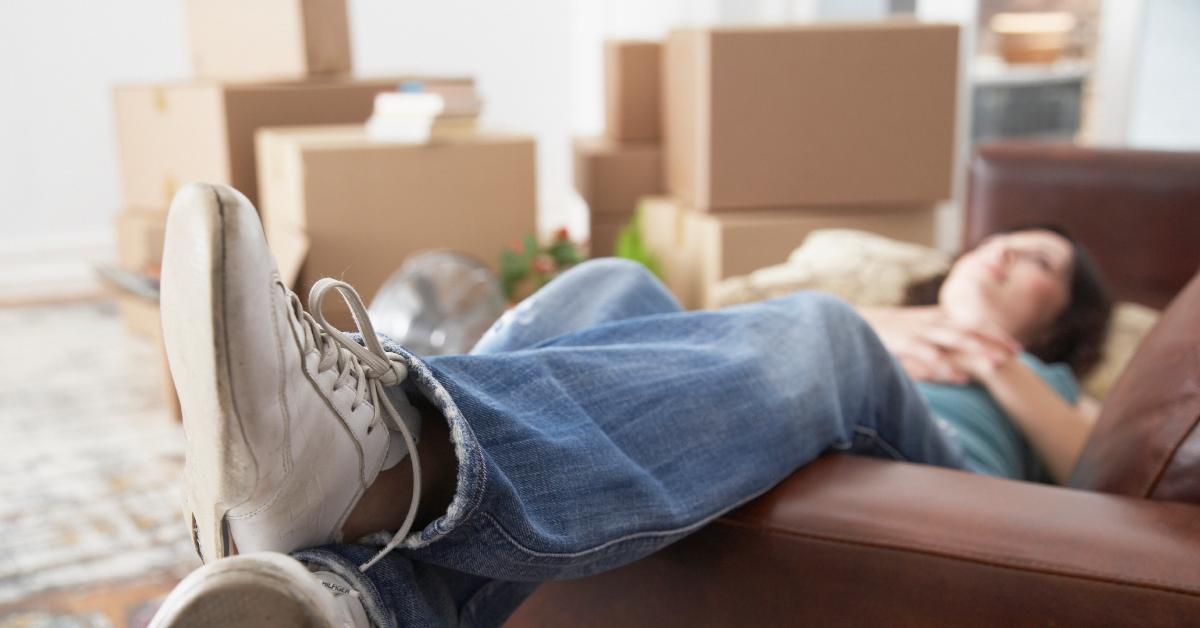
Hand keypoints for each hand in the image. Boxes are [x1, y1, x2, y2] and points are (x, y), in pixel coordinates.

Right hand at [859, 306, 1019, 384]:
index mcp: (932, 320)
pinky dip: (945, 365)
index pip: (970, 325)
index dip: (993, 334)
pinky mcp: (902, 342)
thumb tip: (956, 358)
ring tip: (997, 365)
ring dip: (977, 351)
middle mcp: (928, 323)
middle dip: (993, 342)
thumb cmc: (880, 332)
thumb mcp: (910, 333)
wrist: (846, 322)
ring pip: (953, 339)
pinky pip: (928, 354)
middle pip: (968, 330)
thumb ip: (933, 341)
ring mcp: (916, 332)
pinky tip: (961, 378)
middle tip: (1017, 353)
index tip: (1016, 347)